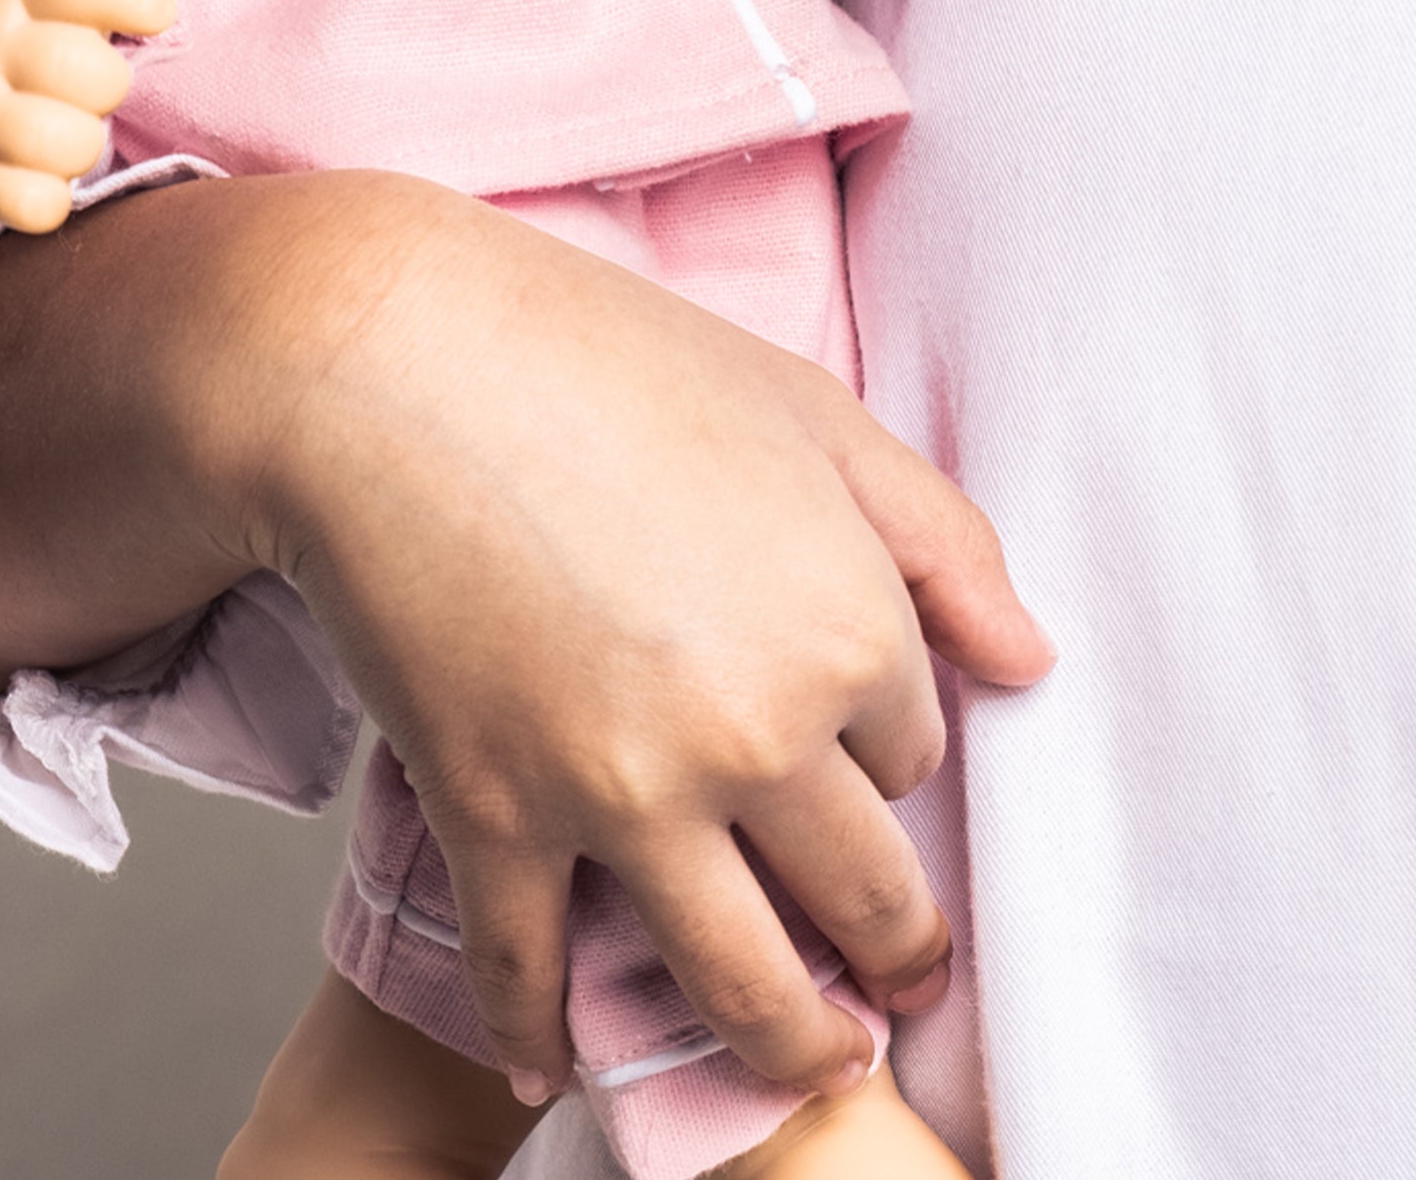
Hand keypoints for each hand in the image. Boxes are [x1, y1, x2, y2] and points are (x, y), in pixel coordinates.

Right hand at [0, 0, 183, 228]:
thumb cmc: (16, 25)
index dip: (138, 1)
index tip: (154, 14)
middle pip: (95, 74)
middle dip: (108, 83)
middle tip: (86, 84)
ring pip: (70, 144)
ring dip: (83, 144)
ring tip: (64, 128)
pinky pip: (32, 205)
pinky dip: (48, 200)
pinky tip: (42, 177)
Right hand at [0, 174, 1053, 1110]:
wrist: (388, 353)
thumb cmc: (594, 351)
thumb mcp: (802, 407)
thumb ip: (934, 536)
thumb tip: (1027, 661)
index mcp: (847, 625)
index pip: (911, 755)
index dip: (880, 755)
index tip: (853, 763)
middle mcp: (760, 733)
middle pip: (863, 902)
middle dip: (892, 955)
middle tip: (893, 987)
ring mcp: (625, 790)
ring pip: (738, 986)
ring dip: (787, 1050)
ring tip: (805, 1065)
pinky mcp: (495, 814)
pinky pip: (533, 971)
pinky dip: (542, 1028)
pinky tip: (555, 1055)